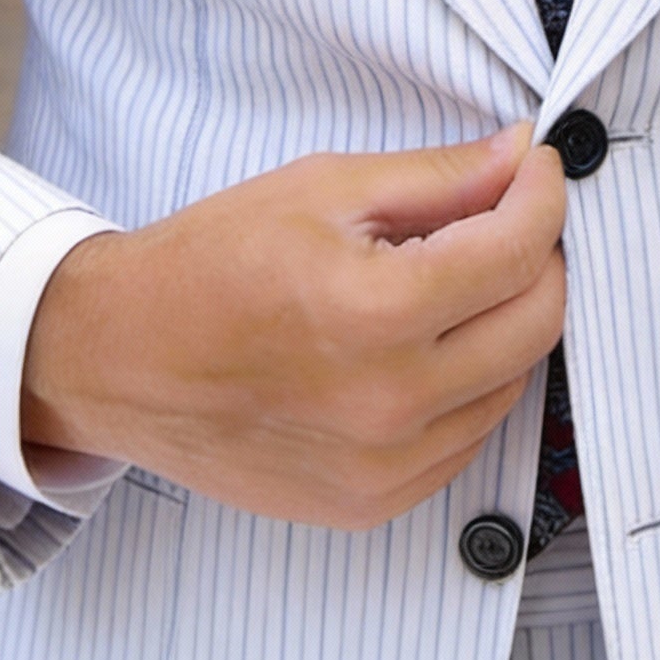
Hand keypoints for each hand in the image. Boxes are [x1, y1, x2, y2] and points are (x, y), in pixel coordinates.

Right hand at [20, 125, 566, 529]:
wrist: (118, 359)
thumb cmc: (209, 262)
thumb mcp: (323, 187)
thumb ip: (437, 177)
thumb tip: (519, 156)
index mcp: (374, 312)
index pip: (517, 251)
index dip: (541, 194)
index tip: (534, 167)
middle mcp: (389, 403)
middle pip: (536, 322)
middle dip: (539, 254)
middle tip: (507, 214)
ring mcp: (383, 467)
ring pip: (512, 383)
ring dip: (508, 320)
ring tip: (457, 277)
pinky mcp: (371, 502)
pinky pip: (466, 436)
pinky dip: (470, 381)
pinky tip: (426, 341)